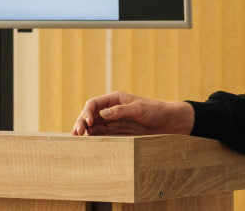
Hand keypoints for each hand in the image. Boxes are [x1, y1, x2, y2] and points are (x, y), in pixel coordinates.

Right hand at [71, 90, 193, 136]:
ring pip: (94, 127)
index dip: (87, 112)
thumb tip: (102, 114)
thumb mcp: (138, 108)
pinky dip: (95, 140)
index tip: (87, 123)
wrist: (169, 122)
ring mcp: (114, 122)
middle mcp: (111, 110)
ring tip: (78, 141)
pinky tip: (90, 145)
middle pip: (90, 116)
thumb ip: (119, 111)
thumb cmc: (155, 111)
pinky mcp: (118, 133)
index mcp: (114, 99)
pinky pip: (103, 136)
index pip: (94, 104)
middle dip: (81, 123)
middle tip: (76, 134)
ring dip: (86, 133)